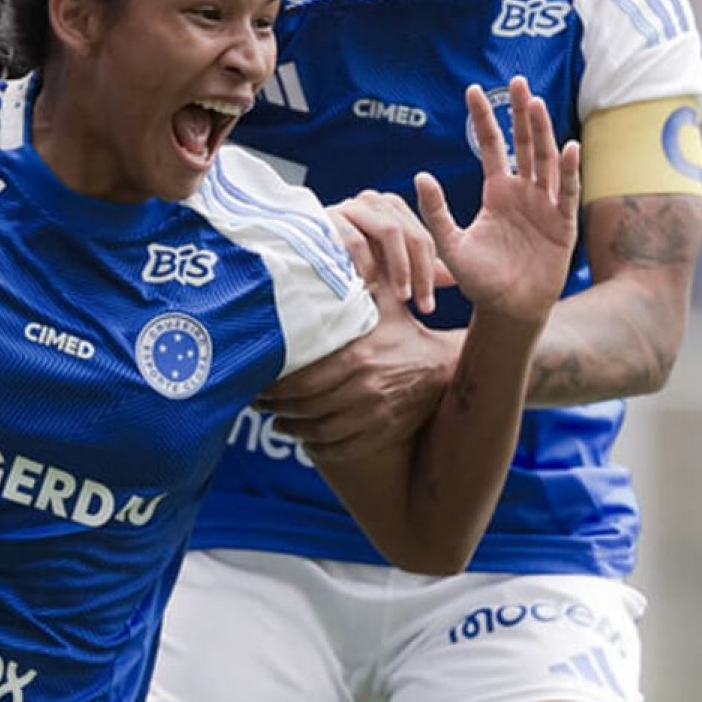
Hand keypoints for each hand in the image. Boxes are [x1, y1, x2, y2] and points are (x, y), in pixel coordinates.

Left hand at [258, 281, 460, 460]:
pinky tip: (305, 439)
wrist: (444, 366)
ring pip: (319, 432)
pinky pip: (341, 449)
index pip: (302, 380)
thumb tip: (321, 252)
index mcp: (358, 357)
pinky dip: (318, 448)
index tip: (256, 383)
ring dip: (292, 430)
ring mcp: (374, 416)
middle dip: (275, 408)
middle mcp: (364, 389)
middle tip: (258, 403)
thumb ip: (355, 282)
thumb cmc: (403, 328)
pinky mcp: (382, 433)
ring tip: (277, 422)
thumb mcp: (383, 301)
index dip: (273, 387)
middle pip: (305, 408)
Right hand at [327, 191, 453, 313]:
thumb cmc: (348, 266)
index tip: (428, 306)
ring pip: (389, 230)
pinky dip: (366, 264)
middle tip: (422, 305)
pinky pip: (356, 238)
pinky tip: (368, 287)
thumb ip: (419, 270)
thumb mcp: (388, 269)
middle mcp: (373, 201)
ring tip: (402, 297)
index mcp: (390, 208)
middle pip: (410, 232)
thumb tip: (455, 279)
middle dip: (420, 272)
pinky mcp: (328, 217)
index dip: (430, 272)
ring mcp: (350, 206)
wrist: (299, 260)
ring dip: (399, 267)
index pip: (423, 237)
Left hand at [416, 78, 579, 325]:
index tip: (474, 90)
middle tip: (518, 82)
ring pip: (546, 161)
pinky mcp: (563, 223)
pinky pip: (567, 192)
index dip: (484, 119)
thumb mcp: (451, 245)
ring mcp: (545, 205)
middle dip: (521, 113)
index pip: (492, 145)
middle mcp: (523, 192)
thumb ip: (436, 212)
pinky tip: (568, 147)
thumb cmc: (480, 280)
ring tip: (537, 104)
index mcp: (497, 192)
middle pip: (524, 144)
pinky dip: (569, 170)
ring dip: (543, 133)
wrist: (508, 310)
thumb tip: (419, 175)